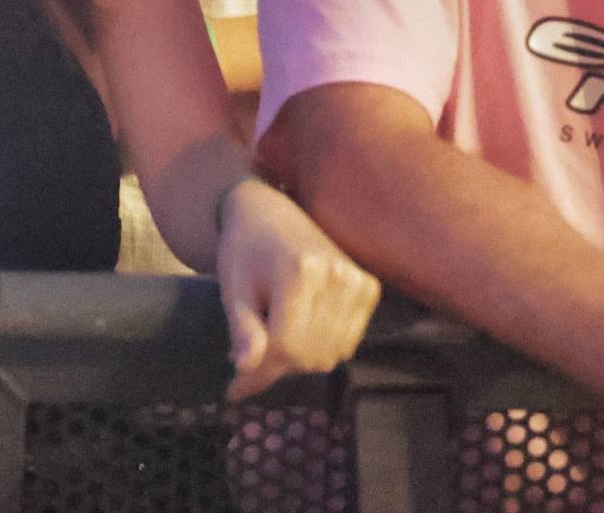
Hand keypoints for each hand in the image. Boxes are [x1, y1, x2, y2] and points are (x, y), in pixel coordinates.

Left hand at [215, 177, 379, 398]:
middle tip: (254, 356)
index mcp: (299, 272)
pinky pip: (347, 343)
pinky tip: (302, 327)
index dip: (259, 373)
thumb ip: (242, 329)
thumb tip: (245, 370)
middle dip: (278, 364)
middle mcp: (336, 276)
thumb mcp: (234, 288)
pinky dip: (323, 347)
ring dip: (300, 358)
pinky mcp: (369, 287)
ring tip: (277, 335)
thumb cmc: (245, 251)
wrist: (270, 213)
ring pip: (330, 355)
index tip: (234, 389)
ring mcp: (358, 282)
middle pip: (310, 354)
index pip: (286, 346)